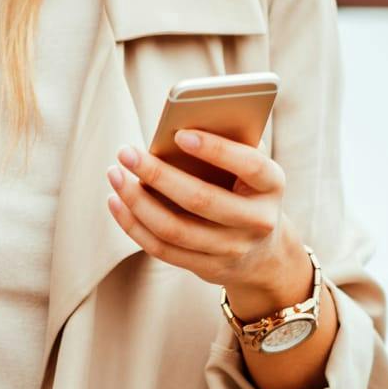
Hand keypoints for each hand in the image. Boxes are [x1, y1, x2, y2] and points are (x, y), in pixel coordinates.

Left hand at [104, 130, 287, 289]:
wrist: (264, 252)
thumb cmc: (247, 189)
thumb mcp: (251, 167)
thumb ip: (229, 142)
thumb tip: (182, 120)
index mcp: (272, 185)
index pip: (249, 165)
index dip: (216, 149)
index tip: (179, 133)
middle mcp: (257, 221)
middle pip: (201, 200)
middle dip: (158, 174)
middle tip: (126, 152)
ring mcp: (233, 249)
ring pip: (175, 229)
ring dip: (137, 201)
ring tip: (115, 174)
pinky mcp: (208, 268)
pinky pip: (163, 249)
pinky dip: (134, 226)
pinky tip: (116, 202)